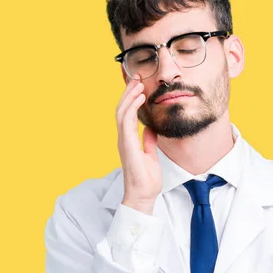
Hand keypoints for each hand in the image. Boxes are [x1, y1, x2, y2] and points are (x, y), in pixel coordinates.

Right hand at [115, 75, 161, 214]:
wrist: (143, 195)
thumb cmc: (146, 180)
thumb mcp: (150, 155)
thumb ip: (148, 142)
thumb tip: (151, 129)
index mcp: (128, 140)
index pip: (126, 114)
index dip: (131, 98)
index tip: (139, 85)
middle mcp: (123, 138)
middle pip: (121, 109)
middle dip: (128, 92)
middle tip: (136, 77)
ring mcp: (123, 141)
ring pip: (121, 112)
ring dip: (129, 95)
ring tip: (138, 83)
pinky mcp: (127, 145)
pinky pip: (126, 121)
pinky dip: (132, 107)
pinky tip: (139, 97)